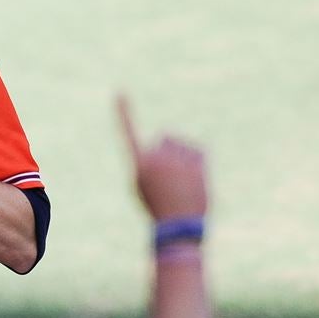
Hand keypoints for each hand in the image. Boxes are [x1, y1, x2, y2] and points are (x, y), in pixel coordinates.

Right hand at [117, 95, 207, 220]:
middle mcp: (156, 156)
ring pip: (182, 144)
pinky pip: (199, 151)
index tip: (119, 91)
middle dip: (170, 151)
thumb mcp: (144, 185)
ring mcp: (177, 158)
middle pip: (166, 138)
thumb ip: (150, 162)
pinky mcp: (195, 161)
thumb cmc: (158, 206)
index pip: (129, 132)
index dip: (124, 113)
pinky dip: (198, 162)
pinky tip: (194, 180)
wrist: (178, 225)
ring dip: (184, 157)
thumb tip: (164, 142)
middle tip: (172, 177)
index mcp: (140, 163)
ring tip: (182, 181)